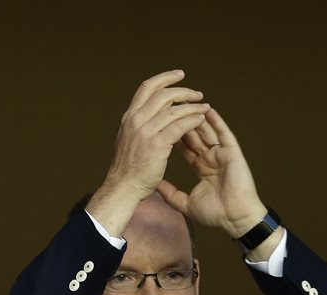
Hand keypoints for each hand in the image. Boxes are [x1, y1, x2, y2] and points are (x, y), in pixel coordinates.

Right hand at [87, 70, 209, 234]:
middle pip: (163, 94)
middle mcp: (136, 120)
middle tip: (198, 94)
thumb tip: (151, 114)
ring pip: (174, 109)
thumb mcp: (128, 139)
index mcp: (129, 117)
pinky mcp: (157, 144)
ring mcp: (145, 131)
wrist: (122, 188)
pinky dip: (192, 120)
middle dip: (184, 91)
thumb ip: (138, 125)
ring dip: (192, 106)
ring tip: (204, 107)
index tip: (180, 75)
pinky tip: (201, 119)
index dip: (165, 78)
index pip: (147, 88)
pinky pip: (180, 125)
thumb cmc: (127, 169)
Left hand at [157, 108, 269, 238]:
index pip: (184, 146)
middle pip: (193, 135)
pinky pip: (223, 134)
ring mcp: (222, 154)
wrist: (235, 219)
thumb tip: (153, 186)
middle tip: (170, 107)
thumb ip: (170, 193)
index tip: (159, 124)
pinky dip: (216, 122)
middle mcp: (210, 157)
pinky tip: (207, 110)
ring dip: (196, 117)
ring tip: (185, 103)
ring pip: (206, 131)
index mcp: (201, 167)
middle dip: (182, 122)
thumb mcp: (185, 203)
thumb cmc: (214, 214)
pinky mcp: (232, 153)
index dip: (172, 135)